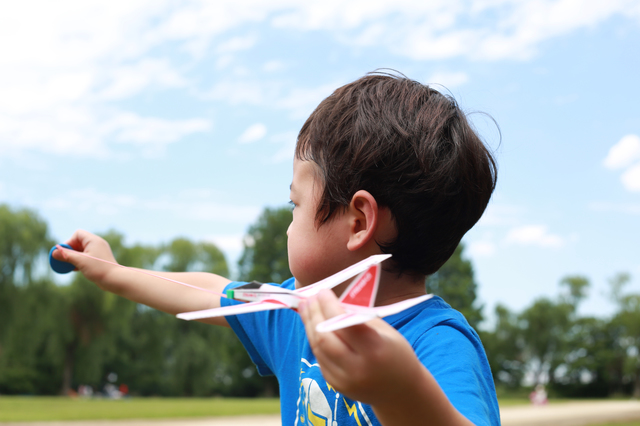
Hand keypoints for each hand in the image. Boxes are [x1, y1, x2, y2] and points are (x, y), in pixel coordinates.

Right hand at [51, 229, 118, 287]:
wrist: (114, 280)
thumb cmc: (98, 269)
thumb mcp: (80, 261)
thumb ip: (66, 256)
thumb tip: (54, 253)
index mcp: (93, 240)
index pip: (78, 234)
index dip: (69, 242)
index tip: (65, 252)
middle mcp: (97, 244)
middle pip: (78, 242)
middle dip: (70, 250)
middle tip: (64, 260)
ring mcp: (98, 252)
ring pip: (81, 251)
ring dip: (73, 257)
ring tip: (68, 266)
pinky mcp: (98, 260)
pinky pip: (86, 257)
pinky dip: (79, 261)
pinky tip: (74, 269)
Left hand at [299, 289, 473, 424]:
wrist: (402, 392)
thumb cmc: (396, 354)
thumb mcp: (385, 331)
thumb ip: (359, 318)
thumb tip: (333, 301)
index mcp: (374, 350)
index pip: (343, 323)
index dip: (328, 305)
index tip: (323, 291)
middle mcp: (357, 367)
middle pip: (324, 337)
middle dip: (314, 314)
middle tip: (309, 297)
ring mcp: (344, 379)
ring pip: (318, 348)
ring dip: (309, 325)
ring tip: (306, 307)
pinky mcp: (336, 385)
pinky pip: (320, 358)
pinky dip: (315, 339)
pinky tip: (313, 325)